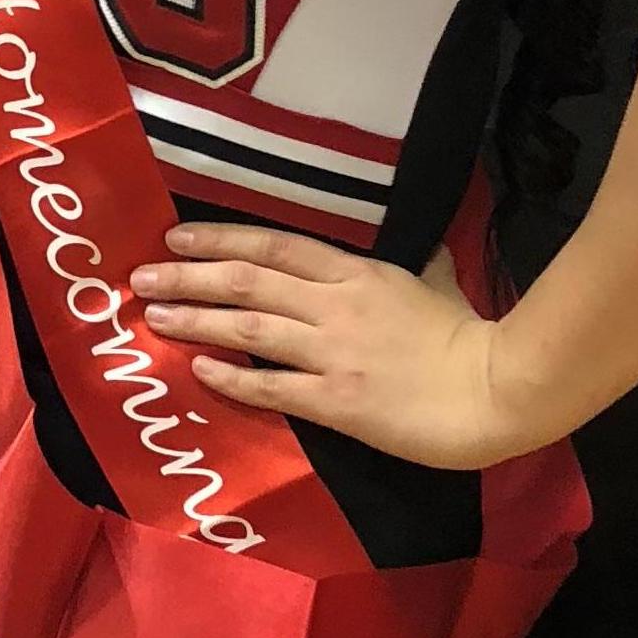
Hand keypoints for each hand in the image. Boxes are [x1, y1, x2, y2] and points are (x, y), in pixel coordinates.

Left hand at [132, 225, 515, 470]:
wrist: (496, 389)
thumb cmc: (468, 336)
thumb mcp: (435, 283)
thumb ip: (416, 267)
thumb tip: (423, 253)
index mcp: (355, 272)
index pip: (275, 245)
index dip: (221, 239)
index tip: (176, 237)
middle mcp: (334, 304)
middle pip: (247, 280)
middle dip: (189, 276)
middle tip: (141, 276)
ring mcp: (333, 352)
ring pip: (249, 328)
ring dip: (196, 320)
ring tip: (153, 316)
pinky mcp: (337, 400)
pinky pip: (273, 386)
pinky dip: (232, 377)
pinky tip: (199, 370)